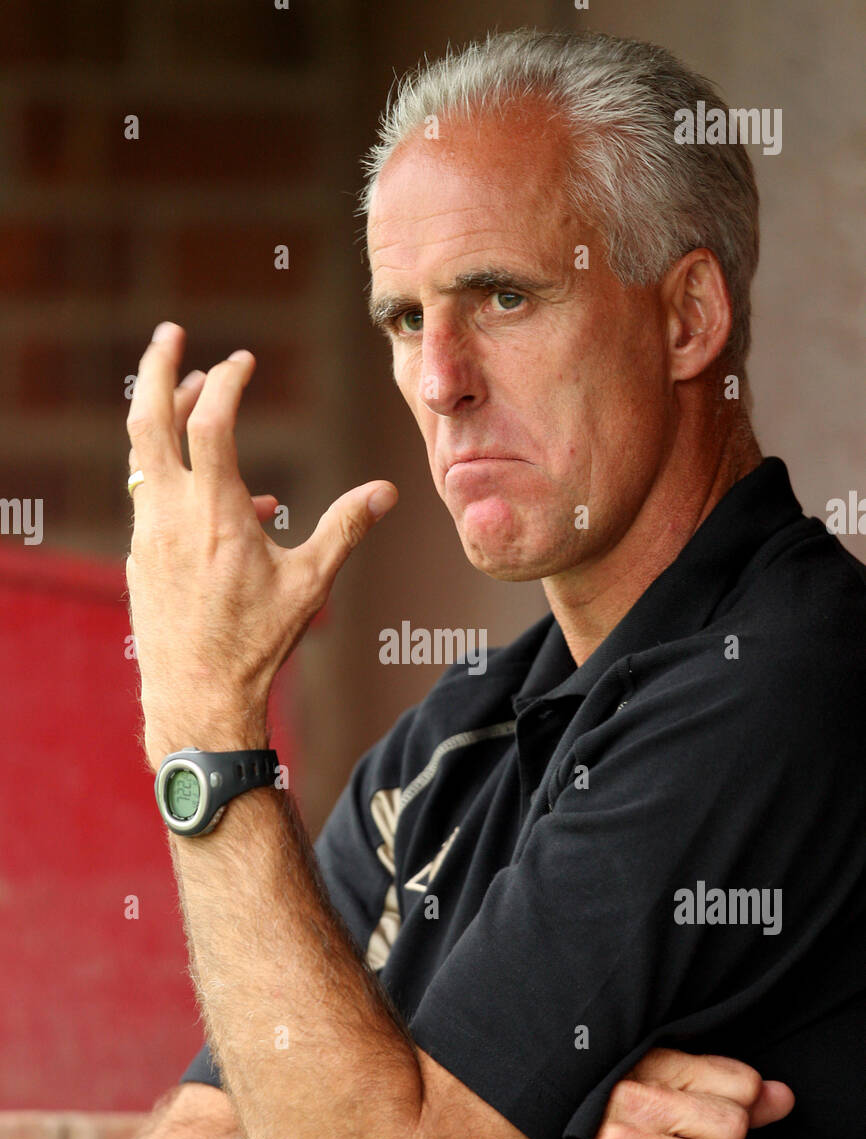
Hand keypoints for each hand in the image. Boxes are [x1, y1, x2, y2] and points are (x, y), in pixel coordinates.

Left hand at [125, 322, 397, 766]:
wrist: (197, 698)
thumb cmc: (256, 643)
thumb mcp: (310, 583)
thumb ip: (346, 527)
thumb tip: (389, 491)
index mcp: (214, 511)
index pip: (211, 420)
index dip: (228, 381)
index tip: (245, 361)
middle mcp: (169, 514)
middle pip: (147, 418)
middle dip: (156, 368)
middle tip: (170, 333)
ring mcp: (147, 535)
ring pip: (143, 457)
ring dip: (163, 419)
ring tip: (191, 398)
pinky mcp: (139, 558)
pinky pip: (151, 498)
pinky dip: (172, 474)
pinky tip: (219, 496)